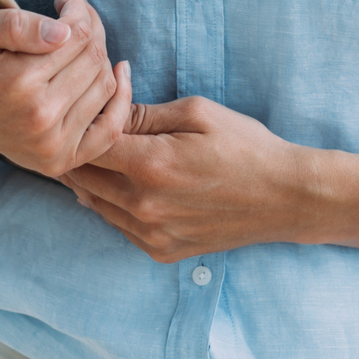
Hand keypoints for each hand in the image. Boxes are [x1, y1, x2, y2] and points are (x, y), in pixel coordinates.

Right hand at [0, 0, 132, 178]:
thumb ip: (13, 24)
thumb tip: (62, 32)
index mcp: (16, 81)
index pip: (77, 33)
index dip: (77, 8)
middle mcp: (38, 116)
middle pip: (93, 57)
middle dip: (90, 27)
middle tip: (75, 16)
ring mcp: (52, 144)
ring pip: (104, 84)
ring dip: (100, 56)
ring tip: (80, 43)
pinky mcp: (62, 160)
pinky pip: (111, 127)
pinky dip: (122, 98)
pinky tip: (118, 71)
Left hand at [60, 97, 318, 261]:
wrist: (284, 198)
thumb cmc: (244, 146)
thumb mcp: (196, 112)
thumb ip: (144, 113)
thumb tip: (108, 106)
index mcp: (151, 165)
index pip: (87, 145)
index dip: (80, 124)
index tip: (82, 110)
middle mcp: (144, 206)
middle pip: (82, 178)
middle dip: (75, 151)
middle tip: (74, 130)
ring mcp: (151, 234)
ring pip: (94, 205)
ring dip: (87, 180)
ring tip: (89, 154)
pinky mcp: (161, 251)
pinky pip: (117, 226)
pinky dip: (109, 204)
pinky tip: (118, 184)